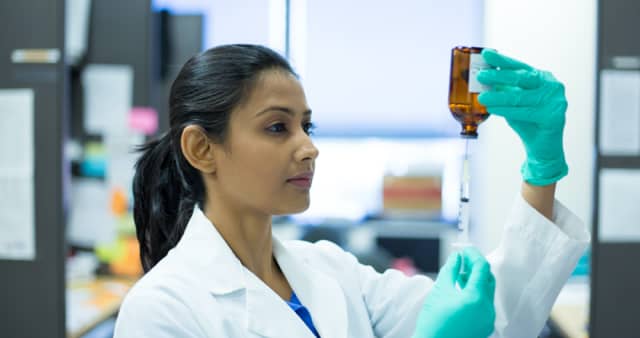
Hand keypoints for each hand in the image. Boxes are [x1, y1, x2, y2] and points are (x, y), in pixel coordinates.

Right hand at [412, 248, 495, 337]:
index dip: (473, 254)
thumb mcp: (440, 291)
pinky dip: (476, 293)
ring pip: (487, 291)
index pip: (481, 267)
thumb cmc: (433, 322)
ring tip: (460, 275)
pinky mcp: (484, 326)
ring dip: (475, 280)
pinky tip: (462, 291)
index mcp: (476, 298)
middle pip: (488, 278)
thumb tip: (457, 257)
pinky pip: (485, 304)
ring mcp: (487, 319)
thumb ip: (451, 270)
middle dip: (476, 266)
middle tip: (462, 260)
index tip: (464, 250)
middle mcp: (486, 309)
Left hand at [477, 49, 567, 185]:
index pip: (519, 67)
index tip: (485, 54)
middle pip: (521, 78)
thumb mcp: (513, 102)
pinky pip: (525, 112)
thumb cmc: (527, 122)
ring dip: (498, 96)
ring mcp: (555, 100)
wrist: (542, 148)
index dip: (501, 60)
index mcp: (542, 78)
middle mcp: (551, 85)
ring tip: (482, 96)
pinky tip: (492, 108)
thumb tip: (483, 78)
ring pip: (520, 97)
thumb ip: (503, 90)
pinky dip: (506, 110)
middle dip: (498, 76)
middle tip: (481, 75)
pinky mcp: (554, 116)